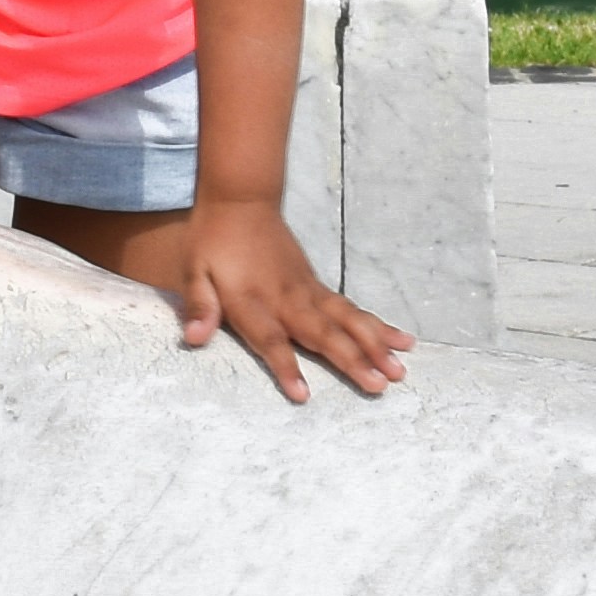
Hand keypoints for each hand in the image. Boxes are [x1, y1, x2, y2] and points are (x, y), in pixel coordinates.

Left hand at [171, 195, 410, 403]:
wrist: (242, 200)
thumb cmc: (213, 240)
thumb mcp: (193, 271)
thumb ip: (199, 306)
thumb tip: (193, 338)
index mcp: (253, 301)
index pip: (270, 340)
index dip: (286, 367)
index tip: (304, 395)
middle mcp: (287, 299)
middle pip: (323, 335)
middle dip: (352, 361)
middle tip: (379, 386)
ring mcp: (308, 292)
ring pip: (347, 321)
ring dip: (375, 346)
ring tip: (399, 370)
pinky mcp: (318, 287)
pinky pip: (351, 310)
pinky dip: (377, 326)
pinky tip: (401, 340)